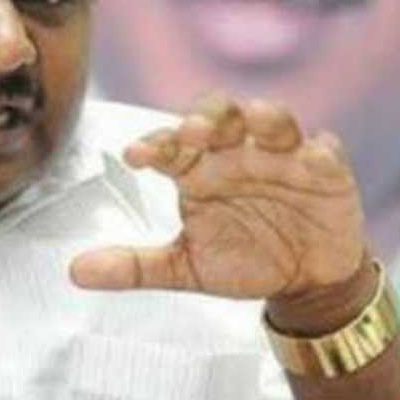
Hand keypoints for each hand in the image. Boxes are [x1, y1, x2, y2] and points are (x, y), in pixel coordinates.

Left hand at [71, 92, 365, 301]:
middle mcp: (236, 153)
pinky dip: (321, 150)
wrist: (304, 284)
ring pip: (273, 120)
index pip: (170, 145)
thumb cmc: (243, 261)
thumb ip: (133, 266)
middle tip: (192, 132)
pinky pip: (325, 151)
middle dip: (206, 116)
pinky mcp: (326, 171)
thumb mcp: (186, 268)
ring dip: (265, 116)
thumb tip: (73, 272)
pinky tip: (316, 155)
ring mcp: (282, 157)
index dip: (153, 145)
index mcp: (198, 169)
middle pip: (219, 115)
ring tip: (256, 120)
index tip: (134, 157)